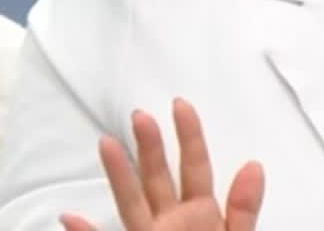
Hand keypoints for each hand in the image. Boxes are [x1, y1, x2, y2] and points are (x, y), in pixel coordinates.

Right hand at [60, 98, 264, 230]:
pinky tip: (68, 217)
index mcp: (201, 217)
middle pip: (158, 178)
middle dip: (150, 147)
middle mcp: (171, 225)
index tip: (180, 105)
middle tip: (140, 115)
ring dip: (118, 176)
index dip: (190, 137)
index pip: (195, 169)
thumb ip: (243, 211)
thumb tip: (255, 165)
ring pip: (131, 203)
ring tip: (106, 143)